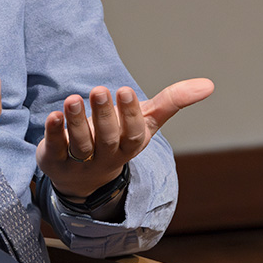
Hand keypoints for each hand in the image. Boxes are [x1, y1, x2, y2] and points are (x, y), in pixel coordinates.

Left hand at [37, 78, 214, 199]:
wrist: (84, 178)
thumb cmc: (119, 139)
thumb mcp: (146, 121)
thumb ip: (172, 102)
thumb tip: (209, 84)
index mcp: (130, 146)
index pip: (132, 134)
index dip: (129, 115)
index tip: (125, 90)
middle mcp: (106, 157)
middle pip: (106, 139)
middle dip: (104, 115)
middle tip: (99, 89)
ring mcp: (80, 162)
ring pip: (80, 145)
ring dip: (76, 122)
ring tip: (72, 99)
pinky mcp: (55, 160)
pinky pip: (55, 148)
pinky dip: (53, 133)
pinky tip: (52, 116)